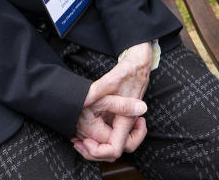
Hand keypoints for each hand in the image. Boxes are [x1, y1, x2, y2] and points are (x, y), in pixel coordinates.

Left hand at [72, 43, 153, 161]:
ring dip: (97, 147)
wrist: (139, 64)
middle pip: (115, 152)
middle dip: (96, 153)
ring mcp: (124, 122)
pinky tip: (85, 131)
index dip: (98, 151)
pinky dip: (99, 138)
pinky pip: (112, 135)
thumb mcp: (110, 80)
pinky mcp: (120, 117)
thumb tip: (83, 101)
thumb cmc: (128, 72)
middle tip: (79, 144)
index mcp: (125, 120)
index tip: (85, 142)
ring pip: (114, 145)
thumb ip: (96, 91)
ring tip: (80, 140)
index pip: (115, 149)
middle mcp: (126, 124)